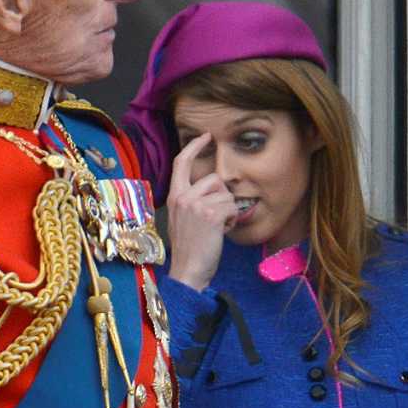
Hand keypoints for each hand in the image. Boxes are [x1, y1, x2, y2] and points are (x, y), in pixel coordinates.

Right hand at [163, 133, 235, 289]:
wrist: (188, 271)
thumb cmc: (189, 248)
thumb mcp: (182, 219)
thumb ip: (192, 200)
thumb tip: (215, 188)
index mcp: (174, 196)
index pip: (181, 162)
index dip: (194, 146)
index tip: (206, 136)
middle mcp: (182, 197)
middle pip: (214, 179)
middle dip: (222, 196)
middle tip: (217, 217)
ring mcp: (196, 205)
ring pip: (226, 194)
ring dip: (229, 211)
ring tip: (218, 227)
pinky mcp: (210, 215)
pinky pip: (233, 207)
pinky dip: (233, 220)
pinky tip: (223, 232)